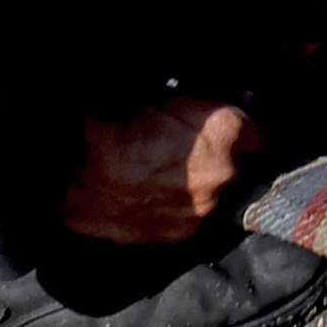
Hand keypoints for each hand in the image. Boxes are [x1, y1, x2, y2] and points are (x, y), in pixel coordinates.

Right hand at [63, 96, 259, 245]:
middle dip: (222, 161)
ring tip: (163, 173)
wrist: (67, 165)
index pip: (260, 135)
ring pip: (213, 197)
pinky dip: (175, 208)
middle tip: (188, 151)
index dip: (244, 132)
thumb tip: (243, 99)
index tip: (234, 133)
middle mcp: (224, 175)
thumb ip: (208, 98)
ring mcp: (202, 211)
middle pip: (239, 169)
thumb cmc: (113, 118)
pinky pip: (186, 218)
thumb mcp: (164, 90)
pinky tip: (150, 193)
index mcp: (227, 131)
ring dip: (199, 188)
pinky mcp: (176, 236)